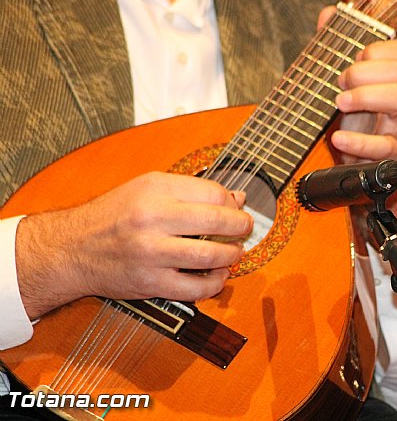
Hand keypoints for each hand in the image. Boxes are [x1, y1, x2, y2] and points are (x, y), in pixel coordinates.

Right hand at [15, 172, 252, 318]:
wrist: (72, 249)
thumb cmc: (113, 216)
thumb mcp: (147, 188)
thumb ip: (192, 191)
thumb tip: (238, 198)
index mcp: (155, 189)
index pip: (213, 193)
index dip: (232, 203)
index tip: (235, 209)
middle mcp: (153, 217)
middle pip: (218, 220)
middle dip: (241, 227)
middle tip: (244, 229)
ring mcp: (152, 252)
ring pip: (212, 255)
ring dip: (232, 255)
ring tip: (233, 253)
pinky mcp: (151, 282)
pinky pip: (197, 288)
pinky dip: (216, 283)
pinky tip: (217, 275)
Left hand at [332, 39, 396, 164]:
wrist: (359, 165)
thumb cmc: (356, 122)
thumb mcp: (344, 86)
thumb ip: (335, 48)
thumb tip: (328, 15)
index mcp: (394, 81)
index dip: (375, 51)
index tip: (350, 61)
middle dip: (365, 72)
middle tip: (339, 83)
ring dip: (367, 96)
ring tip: (340, 103)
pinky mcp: (393, 154)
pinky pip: (385, 146)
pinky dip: (359, 141)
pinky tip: (339, 138)